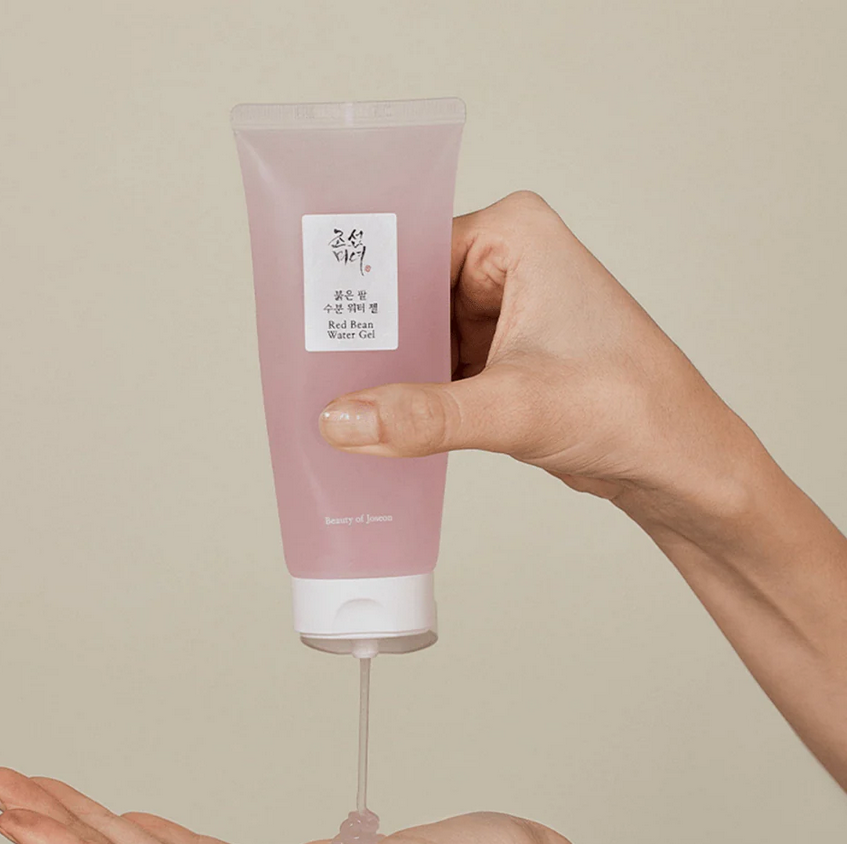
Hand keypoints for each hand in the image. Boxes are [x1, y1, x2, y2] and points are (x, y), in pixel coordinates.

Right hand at [318, 191, 765, 531]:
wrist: (677, 465)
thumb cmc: (632, 409)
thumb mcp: (515, 407)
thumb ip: (424, 415)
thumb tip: (341, 420)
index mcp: (514, 235)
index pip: (408, 249)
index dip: (358, 290)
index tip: (309, 324)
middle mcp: (507, 262)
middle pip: (407, 293)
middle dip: (370, 338)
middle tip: (313, 370)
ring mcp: (502, 309)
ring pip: (418, 334)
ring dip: (387, 371)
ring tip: (335, 398)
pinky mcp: (501, 354)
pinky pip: (435, 365)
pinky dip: (410, 393)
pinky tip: (377, 417)